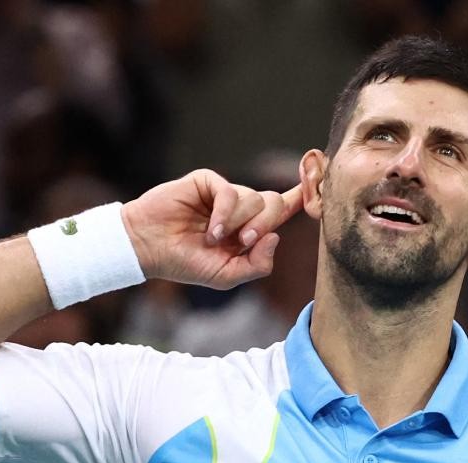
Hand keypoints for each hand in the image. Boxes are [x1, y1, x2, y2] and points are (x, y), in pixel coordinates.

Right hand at [120, 169, 303, 289]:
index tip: (318, 181)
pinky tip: (211, 231)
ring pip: (255, 199)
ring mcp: (225, 194)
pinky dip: (224, 213)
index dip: (305, 194)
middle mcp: (241, 209)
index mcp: (250, 229)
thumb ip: (257, 265)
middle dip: (265, 224)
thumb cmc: (186, 263)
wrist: (149, 248)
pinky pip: (230, 191)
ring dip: (239, 223)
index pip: (285, 207)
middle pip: (275, 204)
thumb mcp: (226, 276)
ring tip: (215, 239)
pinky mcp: (208, 182)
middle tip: (243, 242)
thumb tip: (275, 238)